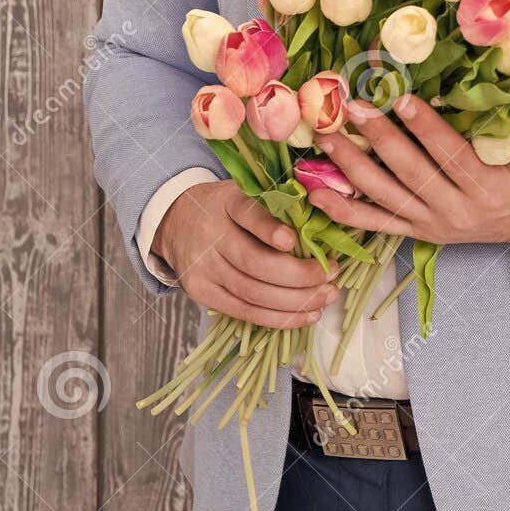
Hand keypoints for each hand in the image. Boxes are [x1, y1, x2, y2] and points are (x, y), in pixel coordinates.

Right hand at [154, 179, 339, 328]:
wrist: (178, 221)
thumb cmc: (228, 208)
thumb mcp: (247, 192)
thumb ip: (278, 203)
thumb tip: (326, 221)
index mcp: (226, 202)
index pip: (247, 214)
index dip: (269, 229)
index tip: (292, 240)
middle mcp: (211, 235)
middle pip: (254, 262)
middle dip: (299, 274)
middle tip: (331, 274)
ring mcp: (204, 267)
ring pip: (252, 292)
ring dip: (295, 301)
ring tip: (326, 297)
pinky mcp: (202, 293)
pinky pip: (245, 312)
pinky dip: (279, 318)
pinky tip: (306, 315)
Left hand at [307, 95, 509, 254]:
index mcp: (486, 192)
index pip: (450, 156)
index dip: (424, 128)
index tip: (399, 98)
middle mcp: (453, 213)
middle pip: (410, 174)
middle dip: (378, 140)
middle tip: (353, 108)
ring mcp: (431, 225)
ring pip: (385, 198)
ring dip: (351, 169)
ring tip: (327, 138)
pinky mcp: (418, 233)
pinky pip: (376, 224)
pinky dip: (343, 211)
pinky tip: (316, 193)